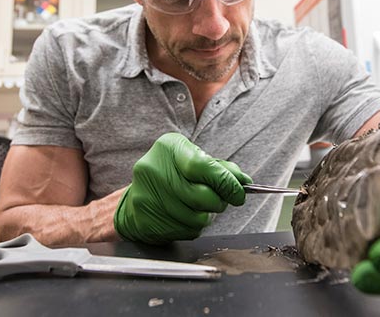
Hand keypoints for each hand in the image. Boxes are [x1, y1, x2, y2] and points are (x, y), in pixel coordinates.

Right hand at [113, 132, 251, 243]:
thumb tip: (244, 182)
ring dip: (206, 216)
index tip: (239, 192)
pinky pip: (186, 232)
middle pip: (201, 196)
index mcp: (168, 148)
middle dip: (219, 202)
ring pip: (196, 218)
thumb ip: (220, 168)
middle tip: (221, 200)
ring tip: (200, 207)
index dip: (225, 182)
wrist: (136, 196)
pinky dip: (193, 227)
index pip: (202, 166)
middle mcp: (153, 170)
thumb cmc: (172, 174)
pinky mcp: (147, 222)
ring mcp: (146, 197)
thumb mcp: (193, 158)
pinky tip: (185, 216)